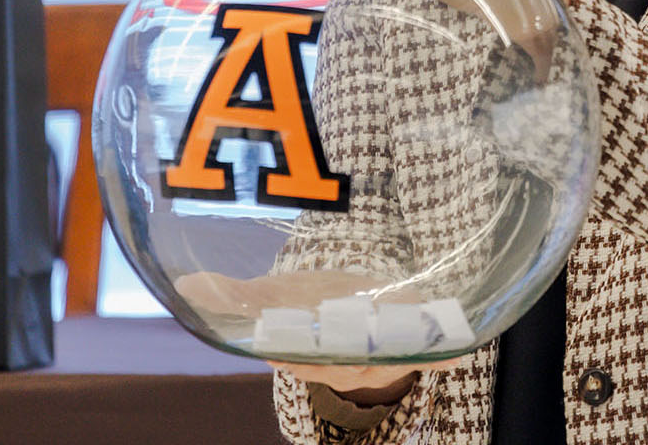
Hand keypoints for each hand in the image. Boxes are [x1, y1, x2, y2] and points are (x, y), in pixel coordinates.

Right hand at [179, 269, 464, 401]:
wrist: (355, 314)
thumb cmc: (311, 309)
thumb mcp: (275, 297)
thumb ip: (233, 294)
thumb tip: (185, 284)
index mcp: (307, 354)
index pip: (298, 358)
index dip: (298, 354)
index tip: (294, 345)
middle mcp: (343, 362)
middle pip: (346, 361)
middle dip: (354, 352)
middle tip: (360, 337)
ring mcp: (380, 354)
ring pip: (389, 356)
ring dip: (401, 347)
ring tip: (414, 331)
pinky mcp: (411, 343)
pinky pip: (430, 354)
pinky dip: (445, 351)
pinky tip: (462, 346)